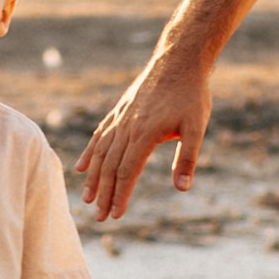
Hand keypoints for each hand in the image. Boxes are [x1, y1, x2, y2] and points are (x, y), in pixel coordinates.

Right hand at [79, 47, 214, 221]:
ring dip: (93, 177)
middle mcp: (126, 127)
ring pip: (101, 152)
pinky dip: (90, 152)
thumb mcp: (196, 128)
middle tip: (99, 218)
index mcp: (143, 134)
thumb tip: (182, 188)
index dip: (120, 195)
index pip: (127, 172)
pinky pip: (100, 135)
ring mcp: (120, 118)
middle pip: (110, 166)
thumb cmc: (191, 94)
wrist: (179, 60)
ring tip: (87, 198)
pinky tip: (82, 167)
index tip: (115, 215)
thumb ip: (187, 158)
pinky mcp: (120, 111)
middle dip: (104, 194)